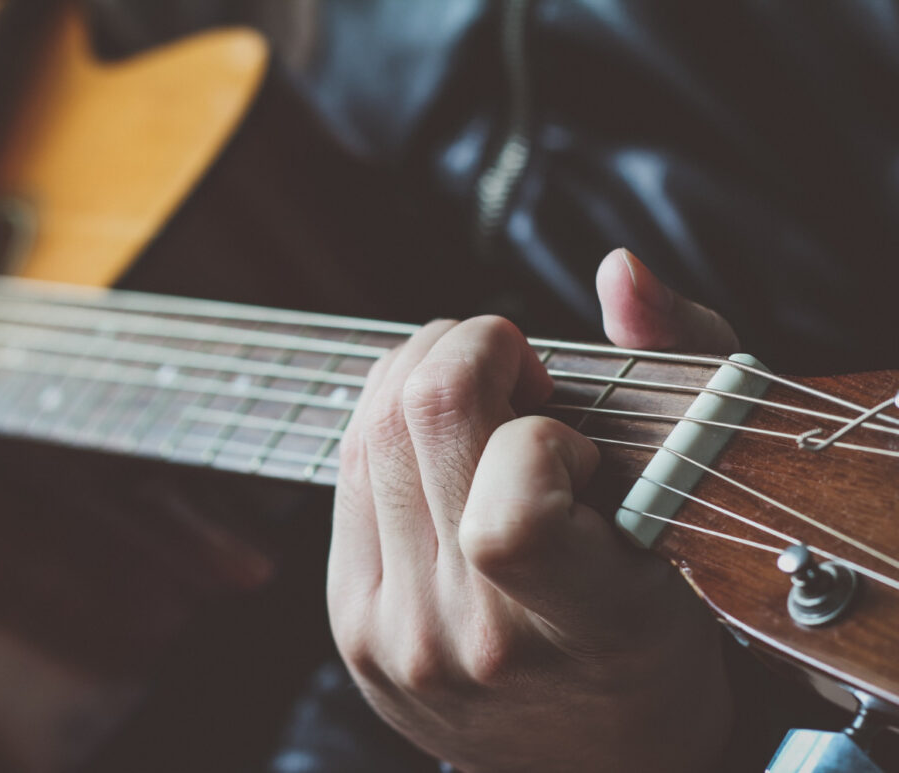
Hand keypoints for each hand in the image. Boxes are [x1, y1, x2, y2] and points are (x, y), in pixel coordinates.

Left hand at [327, 249, 739, 771]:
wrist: (586, 759)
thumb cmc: (657, 632)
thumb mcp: (698, 513)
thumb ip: (679, 372)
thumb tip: (618, 269)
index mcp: (578, 626)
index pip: (508, 513)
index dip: (536, 434)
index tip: (568, 436)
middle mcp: (467, 638)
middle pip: (420, 422)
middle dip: (471, 348)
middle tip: (515, 370)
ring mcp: (394, 636)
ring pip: (369, 432)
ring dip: (424, 375)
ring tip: (478, 398)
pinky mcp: (350, 622)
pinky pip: (346, 473)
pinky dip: (388, 425)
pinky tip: (435, 443)